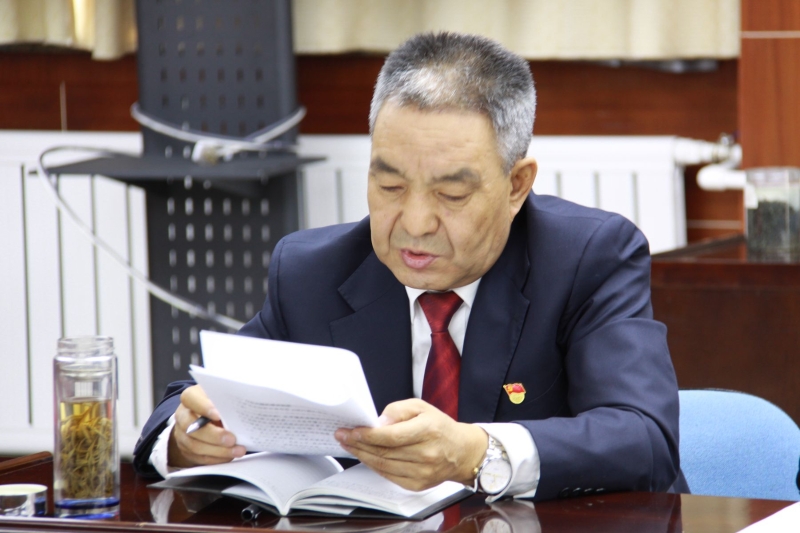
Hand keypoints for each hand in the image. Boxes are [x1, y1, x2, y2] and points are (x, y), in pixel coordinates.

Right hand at [167, 385, 245, 467]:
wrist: (203, 420)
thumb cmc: (217, 405)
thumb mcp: (220, 398)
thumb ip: (225, 403)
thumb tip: (241, 412)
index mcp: (191, 397)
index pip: (190, 398)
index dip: (203, 407)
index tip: (219, 415)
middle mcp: (183, 415)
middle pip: (191, 427)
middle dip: (214, 436)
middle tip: (232, 439)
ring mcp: (182, 434)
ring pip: (195, 445)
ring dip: (218, 450)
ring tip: (237, 450)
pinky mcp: (186, 450)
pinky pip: (199, 458)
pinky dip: (216, 458)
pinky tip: (229, 456)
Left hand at [334, 399, 487, 490]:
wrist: (461, 452)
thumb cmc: (439, 426)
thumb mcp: (421, 407)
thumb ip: (397, 410)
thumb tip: (377, 423)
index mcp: (428, 430)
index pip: (391, 436)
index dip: (368, 435)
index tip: (351, 430)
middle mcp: (426, 453)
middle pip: (384, 452)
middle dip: (359, 444)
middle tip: (342, 436)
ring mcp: (422, 472)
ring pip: (383, 466)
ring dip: (362, 456)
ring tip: (350, 446)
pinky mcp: (418, 484)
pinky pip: (389, 476)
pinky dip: (374, 466)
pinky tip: (366, 457)